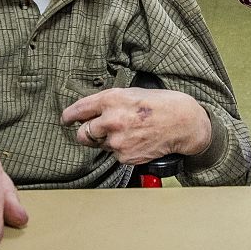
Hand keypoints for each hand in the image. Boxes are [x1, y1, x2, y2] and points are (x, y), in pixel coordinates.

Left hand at [61, 87, 210, 163]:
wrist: (184, 123)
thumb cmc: (162, 104)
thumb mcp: (133, 92)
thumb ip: (110, 101)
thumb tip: (93, 109)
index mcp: (112, 100)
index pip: (79, 110)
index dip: (69, 116)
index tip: (66, 119)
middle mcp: (111, 121)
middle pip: (82, 133)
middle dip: (87, 132)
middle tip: (98, 129)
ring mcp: (118, 141)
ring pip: (99, 145)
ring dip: (107, 140)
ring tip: (128, 132)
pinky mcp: (125, 157)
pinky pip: (115, 154)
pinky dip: (122, 149)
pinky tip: (137, 141)